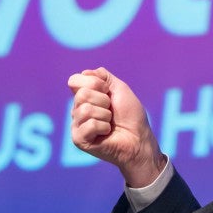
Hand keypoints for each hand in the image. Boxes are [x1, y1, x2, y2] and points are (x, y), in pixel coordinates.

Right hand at [67, 67, 166, 187]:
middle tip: (111, 110)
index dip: (94, 83)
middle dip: (103, 100)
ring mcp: (77, 125)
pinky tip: (106, 133)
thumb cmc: (131, 115)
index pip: (74, 81)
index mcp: (85, 97)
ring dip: (105, 114)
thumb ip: (103, 77)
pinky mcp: (78, 139)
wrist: (138, 138)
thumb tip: (85, 72)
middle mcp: (78, 109)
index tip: (107, 91)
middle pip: (81, 94)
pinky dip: (104, 127)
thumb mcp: (119, 89)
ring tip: (110, 123)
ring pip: (85, 109)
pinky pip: (90, 124)